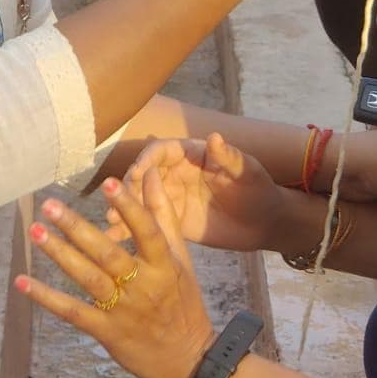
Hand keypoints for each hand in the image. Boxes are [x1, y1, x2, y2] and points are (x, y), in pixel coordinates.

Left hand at [17, 178, 217, 377]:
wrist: (188, 361)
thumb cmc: (183, 301)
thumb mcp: (181, 258)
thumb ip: (163, 214)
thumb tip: (151, 174)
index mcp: (164, 265)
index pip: (146, 231)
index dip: (128, 207)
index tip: (108, 183)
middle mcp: (143, 286)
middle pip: (107, 253)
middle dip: (77, 229)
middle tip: (50, 205)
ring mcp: (123, 310)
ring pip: (88, 279)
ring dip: (60, 255)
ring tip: (36, 232)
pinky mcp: (106, 332)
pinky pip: (73, 312)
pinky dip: (47, 298)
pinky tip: (23, 283)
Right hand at [108, 134, 286, 250]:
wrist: (265, 222)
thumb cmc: (259, 189)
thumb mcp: (247, 172)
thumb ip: (229, 157)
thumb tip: (215, 137)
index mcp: (191, 154)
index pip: (161, 151)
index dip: (146, 160)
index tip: (136, 173)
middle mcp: (176, 172)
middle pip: (143, 175)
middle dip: (126, 187)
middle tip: (114, 203)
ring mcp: (172, 197)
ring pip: (140, 198)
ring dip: (122, 207)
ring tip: (111, 223)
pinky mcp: (172, 220)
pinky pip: (148, 221)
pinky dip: (130, 228)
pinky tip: (115, 240)